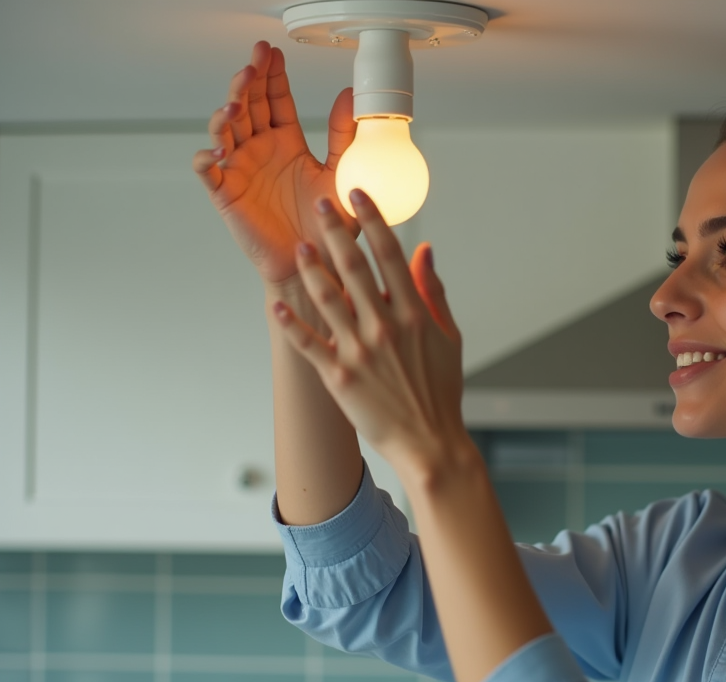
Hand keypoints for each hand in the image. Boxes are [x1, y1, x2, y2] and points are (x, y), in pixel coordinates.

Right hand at [192, 41, 358, 285]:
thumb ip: (343, 136)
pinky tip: (219, 149)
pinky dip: (206, 156)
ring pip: (223, 129)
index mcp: (286, 142)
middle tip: (253, 62)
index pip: (274, 99)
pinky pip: (206, 170)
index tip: (272, 52)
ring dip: (226, 112)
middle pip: (246, 105)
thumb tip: (348, 95)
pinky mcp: (226, 193)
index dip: (271, 75)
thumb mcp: (341, 174)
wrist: (315, 265)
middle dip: (247, 81)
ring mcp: (240, 169)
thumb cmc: (328, 226)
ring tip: (237, 104)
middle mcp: (260, 150)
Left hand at [272, 189, 467, 474]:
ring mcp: (360, 351)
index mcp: (415, 313)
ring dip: (310, 270)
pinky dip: (291, 324)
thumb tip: (424, 250)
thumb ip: (433, 290)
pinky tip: (276, 305)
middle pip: (354, 268)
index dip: (372, 220)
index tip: (357, 196)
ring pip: (327, 299)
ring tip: (298, 248)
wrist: (429, 441)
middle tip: (318, 206)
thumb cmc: (441, 390)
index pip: (390, 255)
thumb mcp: (449, 336)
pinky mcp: (339, 376)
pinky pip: (308, 344)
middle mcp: (386, 326)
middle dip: (334, 232)